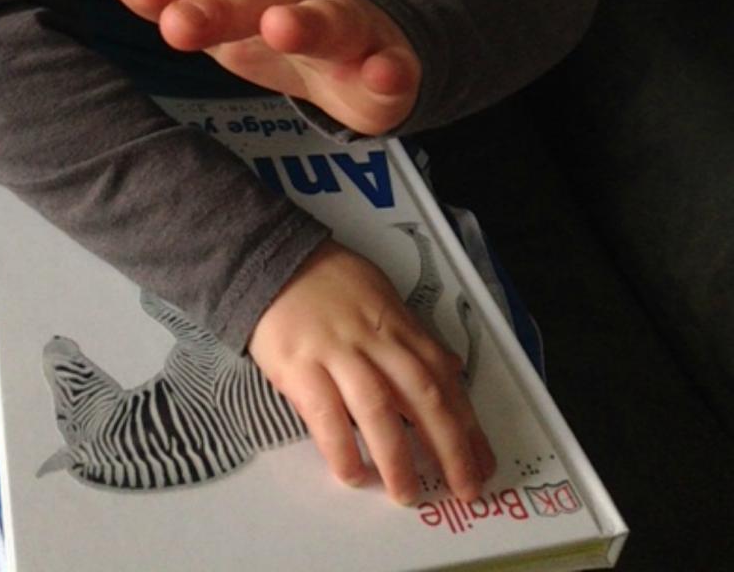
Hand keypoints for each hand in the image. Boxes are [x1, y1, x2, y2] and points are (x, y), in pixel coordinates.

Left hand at [111, 0, 420, 134]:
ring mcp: (353, 25)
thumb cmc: (285, 33)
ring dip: (307, 21)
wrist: (374, 49)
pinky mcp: (391, 63)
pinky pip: (394, 65)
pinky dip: (390, 71)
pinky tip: (383, 78)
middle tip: (178, 24)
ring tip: (279, 29)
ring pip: (332, 17)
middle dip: (221, 2)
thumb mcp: (226, 19)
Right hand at [248, 239, 495, 504]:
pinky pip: (325, 413)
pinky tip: (353, 474)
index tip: (483, 461)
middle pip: (421, 394)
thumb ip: (414, 337)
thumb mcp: (382, 297)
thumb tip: (449, 369)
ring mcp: (337, 352)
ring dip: (397, 456)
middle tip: (463, 488)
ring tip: (406, 493)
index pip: (442, 376)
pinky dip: (341, 448)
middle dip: (448, 446)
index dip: (467, 423)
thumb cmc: (330, 282)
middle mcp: (375, 339)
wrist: (272, 261)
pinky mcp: (299, 366)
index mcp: (398, 324)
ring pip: (377, 407)